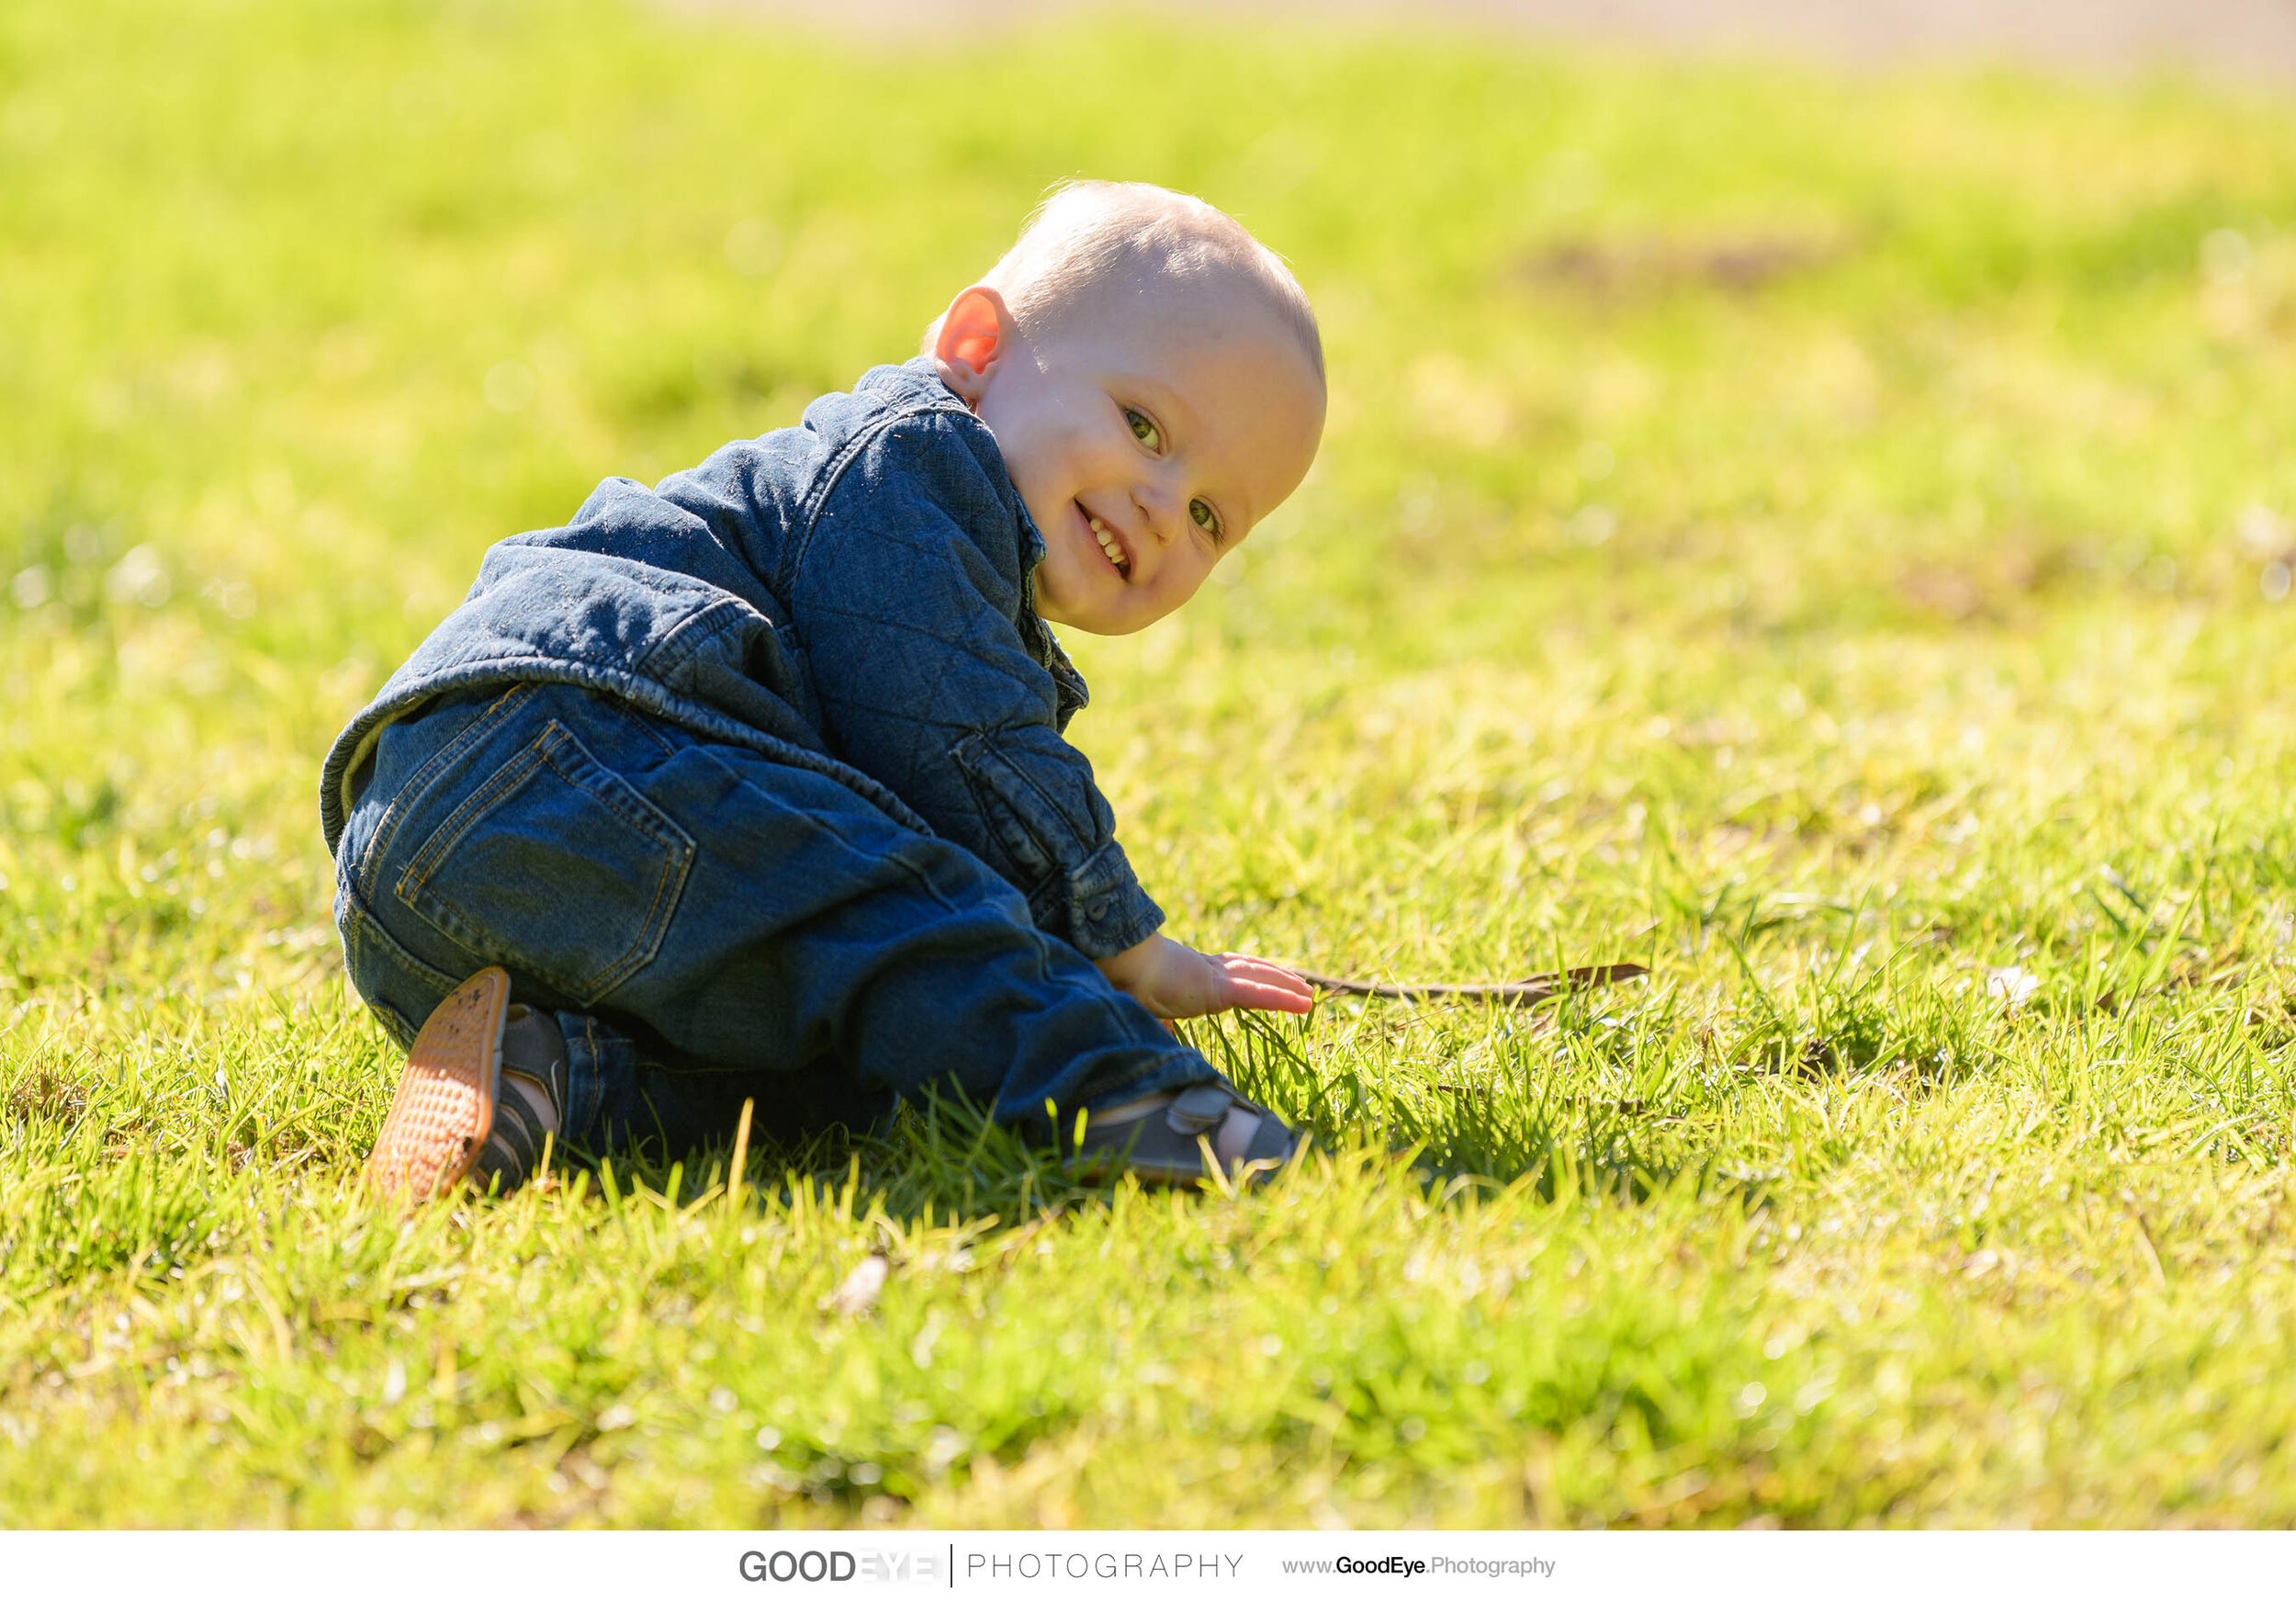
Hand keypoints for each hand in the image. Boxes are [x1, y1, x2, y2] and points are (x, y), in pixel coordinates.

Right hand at [1095, 933, 1315, 1019]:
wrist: (1122, 968)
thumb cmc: (1127, 985)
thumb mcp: (1148, 1009)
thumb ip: (1161, 1023)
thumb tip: (1162, 1035)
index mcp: (1192, 973)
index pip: (1231, 972)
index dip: (1252, 973)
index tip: (1267, 977)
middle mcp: (1209, 969)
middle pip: (1253, 970)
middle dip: (1278, 976)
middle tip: (1301, 985)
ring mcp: (1216, 976)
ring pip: (1262, 979)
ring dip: (1288, 985)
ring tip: (1309, 994)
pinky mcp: (1219, 988)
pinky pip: (1259, 994)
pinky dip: (1283, 998)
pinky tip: (1303, 1003)